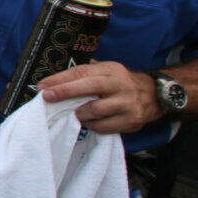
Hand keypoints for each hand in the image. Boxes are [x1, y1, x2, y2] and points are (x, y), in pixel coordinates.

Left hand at [38, 61, 159, 134]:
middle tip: (47, 97)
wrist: (154, 95)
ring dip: (80, 114)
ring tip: (74, 114)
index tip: (42, 86)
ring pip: (96, 111)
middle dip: (65, 92)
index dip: (61, 80)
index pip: (82, 72)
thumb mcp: (105, 71)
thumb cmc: (119, 84)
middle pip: (90, 87)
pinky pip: (104, 127)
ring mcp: (128, 103)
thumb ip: (84, 74)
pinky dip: (92, 126)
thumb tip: (50, 82)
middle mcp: (121, 84)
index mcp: (111, 70)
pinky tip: (90, 122)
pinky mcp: (132, 120)